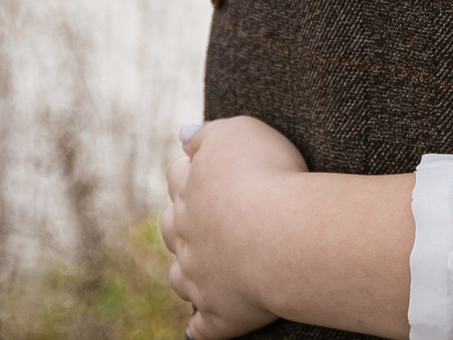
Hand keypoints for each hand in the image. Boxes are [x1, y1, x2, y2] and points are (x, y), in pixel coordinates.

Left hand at [163, 116, 307, 339]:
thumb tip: (183, 135)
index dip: (190, 171)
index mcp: (193, 192)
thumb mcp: (238, 133)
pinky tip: (196, 330)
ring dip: (186, 273)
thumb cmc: (266, 176)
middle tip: (195, 219)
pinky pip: (204, 327)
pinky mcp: (220, 314)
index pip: (180, 177)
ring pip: (181, 277)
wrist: (280, 235)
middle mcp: (189, 236)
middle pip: (172, 227)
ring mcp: (201, 278)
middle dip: (179, 222)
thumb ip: (208, 133)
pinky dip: (199, 329)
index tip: (198, 167)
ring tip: (196, 272)